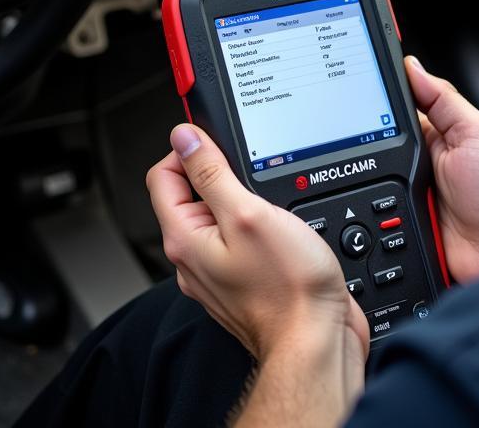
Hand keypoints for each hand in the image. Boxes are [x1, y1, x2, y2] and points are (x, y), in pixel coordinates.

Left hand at [146, 123, 368, 375]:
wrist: (316, 340)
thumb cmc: (287, 288)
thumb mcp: (247, 213)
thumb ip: (212, 173)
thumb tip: (186, 137)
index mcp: (185, 237)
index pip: (162, 175)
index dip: (189, 149)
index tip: (219, 141)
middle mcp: (195, 256)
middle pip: (190, 193)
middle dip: (221, 173)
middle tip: (256, 174)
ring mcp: (220, 269)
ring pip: (219, 215)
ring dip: (244, 198)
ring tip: (273, 203)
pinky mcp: (247, 277)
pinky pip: (242, 237)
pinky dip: (259, 222)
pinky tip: (283, 226)